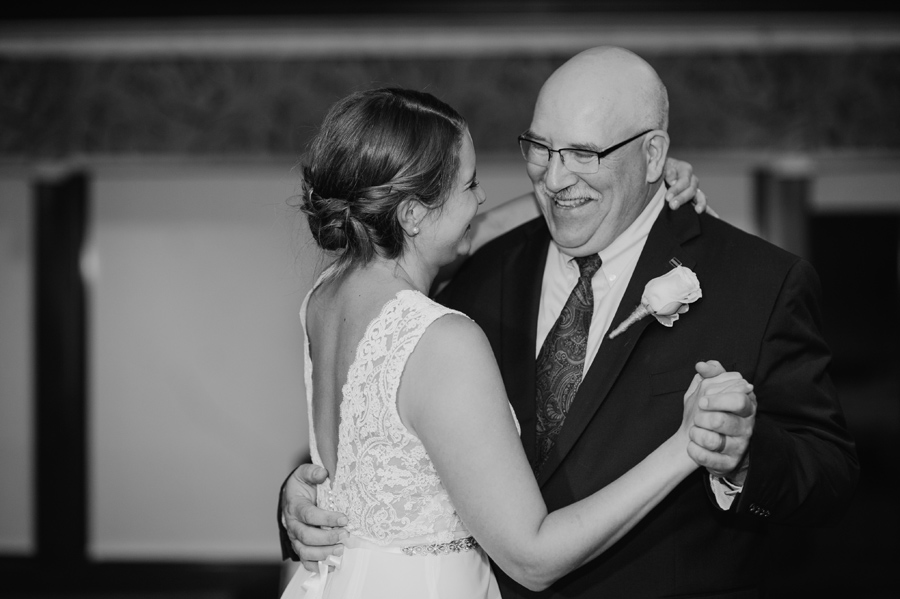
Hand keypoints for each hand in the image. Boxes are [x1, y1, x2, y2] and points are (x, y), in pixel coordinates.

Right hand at [281, 464, 348, 571]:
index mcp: (294, 506)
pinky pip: (305, 560)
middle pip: (307, 536)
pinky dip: (316, 566)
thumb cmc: (301, 486)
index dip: (327, 519)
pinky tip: (331, 565)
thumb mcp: (304, 473)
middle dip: (327, 538)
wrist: (292, 496)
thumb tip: (322, 473)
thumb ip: (312, 472)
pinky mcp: (299, 545)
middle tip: (345, 535)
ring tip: (340, 550)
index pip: (309, 515)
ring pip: (305, 551)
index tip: (344, 519)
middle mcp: (292, 524)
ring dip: (323, 553)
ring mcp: (295, 537)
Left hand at [663, 157, 717, 217]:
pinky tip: (715, 218)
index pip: (683, 180)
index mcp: (684, 169)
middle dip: (682, 198)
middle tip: (673, 206)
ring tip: (698, 211)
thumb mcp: (659, 166)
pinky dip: (709, 211)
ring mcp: (694, 189)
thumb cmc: (657, 169)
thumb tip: (673, 181)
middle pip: (691, 189)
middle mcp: (691, 179)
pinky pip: (702, 204)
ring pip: (700, 196)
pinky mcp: (693, 199)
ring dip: (700, 204)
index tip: (668, 198)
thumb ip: (666, 172)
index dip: (676, 189)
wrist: (657, 172)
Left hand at [686, 362, 755, 483]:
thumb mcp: (713, 389)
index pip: (739, 399)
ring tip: (694, 431)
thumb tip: (702, 365)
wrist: (710, 441)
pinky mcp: (728, 463)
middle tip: (697, 417)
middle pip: (723, 421)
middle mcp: (746, 428)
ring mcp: (738, 446)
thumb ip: (712, 374)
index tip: (702, 400)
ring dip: (696, 434)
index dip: (718, 399)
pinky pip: (707, 458)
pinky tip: (693, 445)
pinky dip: (694, 450)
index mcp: (746, 407)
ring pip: (713, 441)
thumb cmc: (713, 411)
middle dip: (702, 418)